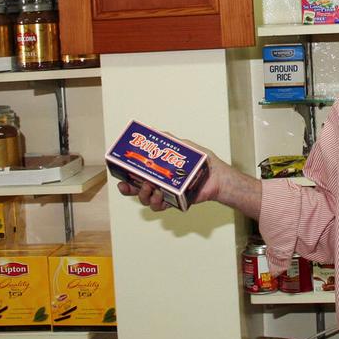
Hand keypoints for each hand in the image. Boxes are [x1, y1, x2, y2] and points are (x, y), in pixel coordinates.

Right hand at [115, 139, 260, 218]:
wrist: (219, 176)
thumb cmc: (204, 162)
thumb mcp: (186, 147)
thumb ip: (171, 141)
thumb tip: (157, 132)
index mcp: (160, 171)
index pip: (138, 176)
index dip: (126, 178)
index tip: (120, 177)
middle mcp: (161, 184)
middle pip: (138, 190)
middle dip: (130, 189)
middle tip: (130, 184)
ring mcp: (168, 194)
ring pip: (147, 199)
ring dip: (144, 195)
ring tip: (150, 187)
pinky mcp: (176, 202)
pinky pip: (161, 206)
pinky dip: (157, 203)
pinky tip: (159, 197)